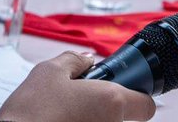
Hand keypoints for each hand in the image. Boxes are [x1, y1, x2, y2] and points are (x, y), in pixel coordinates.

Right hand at [0, 51, 155, 121]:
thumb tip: (87, 61)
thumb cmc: (31, 112)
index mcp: (111, 102)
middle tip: (79, 99)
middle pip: (120, 116)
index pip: (146, 105)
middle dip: (104, 106)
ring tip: (61, 114)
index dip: (136, 95)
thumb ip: (75, 62)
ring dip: (89, 118)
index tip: (122, 89)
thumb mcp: (49, 72)